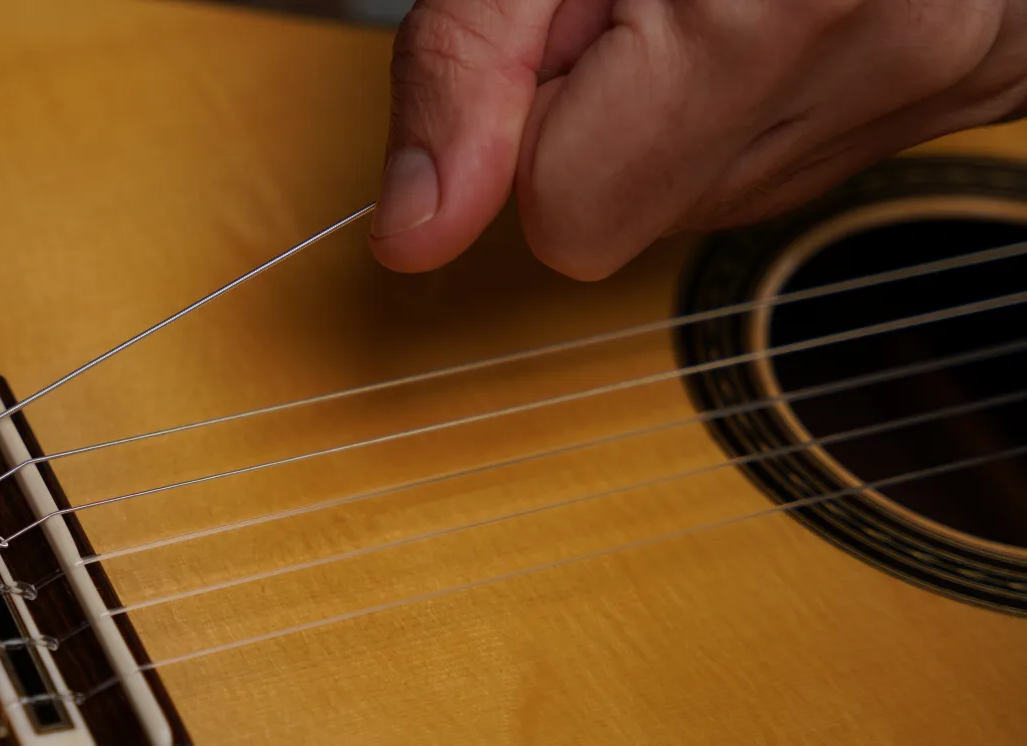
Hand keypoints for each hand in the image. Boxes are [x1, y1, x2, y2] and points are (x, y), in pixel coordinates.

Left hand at [369, 0, 1026, 278]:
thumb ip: (464, 66)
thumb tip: (415, 227)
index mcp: (783, 8)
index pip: (573, 211)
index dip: (524, 126)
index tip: (550, 33)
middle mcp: (890, 58)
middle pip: (636, 219)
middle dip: (593, 120)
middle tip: (623, 3)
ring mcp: (940, 80)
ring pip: (701, 203)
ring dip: (663, 114)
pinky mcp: (961, 86)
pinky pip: (776, 165)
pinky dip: (736, 105)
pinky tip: (752, 18)